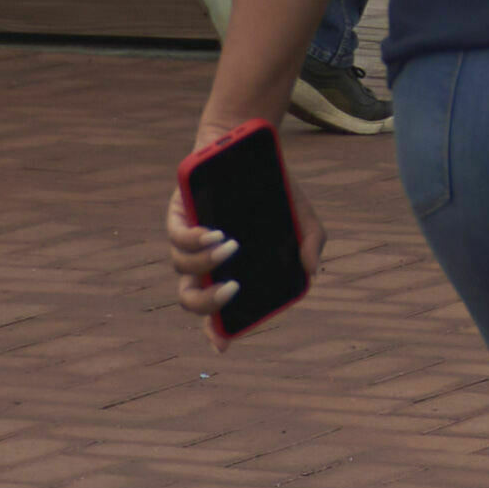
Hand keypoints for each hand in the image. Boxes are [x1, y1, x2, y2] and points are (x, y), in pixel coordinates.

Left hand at [165, 127, 323, 322]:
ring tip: (232, 246)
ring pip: (182, 267)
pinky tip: (215, 235)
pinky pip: (177, 237)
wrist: (251, 143)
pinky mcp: (178, 213)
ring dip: (205, 264)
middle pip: (190, 297)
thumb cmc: (275, 188)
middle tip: (233, 289)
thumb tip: (311, 271)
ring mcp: (187, 238)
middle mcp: (202, 260)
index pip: (213, 310)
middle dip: (208, 303)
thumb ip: (311, 243)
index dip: (215, 331)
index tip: (222, 345)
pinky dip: (194, 241)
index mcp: (226, 270)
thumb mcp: (302, 216)